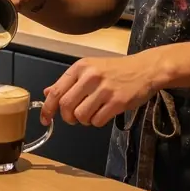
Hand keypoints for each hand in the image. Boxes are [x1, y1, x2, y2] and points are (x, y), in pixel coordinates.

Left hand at [40, 49, 166, 128]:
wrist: (144, 69)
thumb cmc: (114, 70)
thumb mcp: (89, 69)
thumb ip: (68, 82)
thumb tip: (47, 93)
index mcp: (80, 67)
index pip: (56, 91)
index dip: (48, 108)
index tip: (45, 119)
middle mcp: (90, 77)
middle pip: (66, 106)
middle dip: (68, 117)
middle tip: (74, 118)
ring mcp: (104, 89)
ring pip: (81, 115)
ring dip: (84, 120)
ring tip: (92, 114)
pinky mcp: (118, 102)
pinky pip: (98, 120)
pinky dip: (97, 122)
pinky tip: (103, 114)